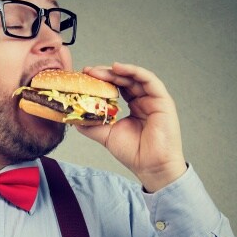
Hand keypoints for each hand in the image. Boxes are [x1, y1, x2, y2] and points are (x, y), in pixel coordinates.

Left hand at [76, 62, 186, 191]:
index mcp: (134, 107)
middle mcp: (144, 100)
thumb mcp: (106, 135)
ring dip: (116, 71)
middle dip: (105, 74)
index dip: (101, 81)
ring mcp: (154, 100)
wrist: (151, 167)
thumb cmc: (133, 153)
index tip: (84, 78)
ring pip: (135, 77)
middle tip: (88, 72)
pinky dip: (133, 71)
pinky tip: (117, 68)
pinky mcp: (163, 100)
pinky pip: (149, 80)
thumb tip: (73, 118)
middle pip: (124, 80)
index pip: (117, 88)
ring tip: (98, 71)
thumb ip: (91, 125)